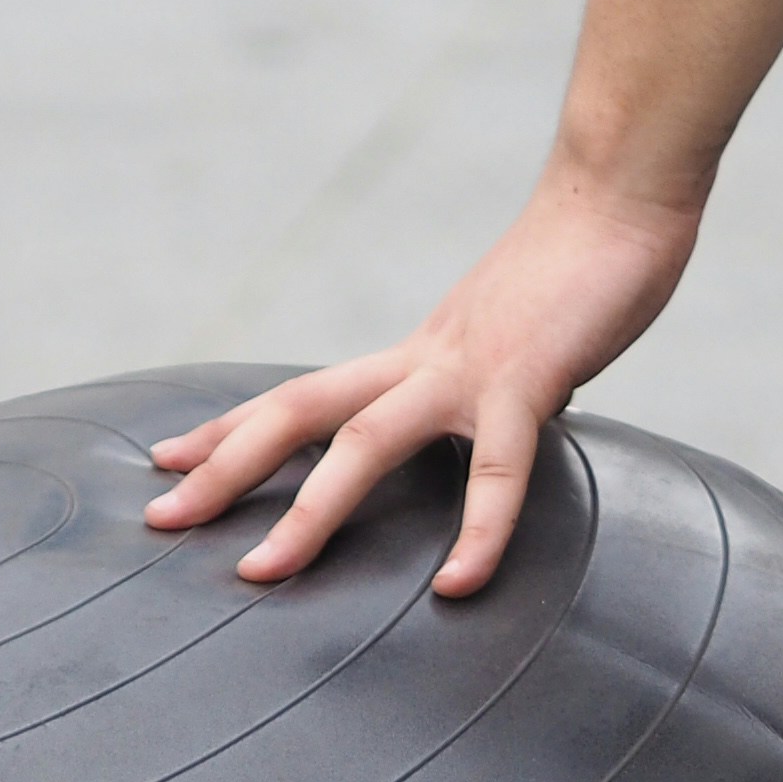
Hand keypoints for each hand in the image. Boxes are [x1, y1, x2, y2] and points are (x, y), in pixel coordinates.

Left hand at [145, 176, 701, 595]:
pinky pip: (496, 469)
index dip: (230, 428)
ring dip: (308, 514)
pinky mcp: (527, 380)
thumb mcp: (509, 339)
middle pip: (298, 413)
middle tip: (161, 518)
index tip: (169, 459)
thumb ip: (485, 389)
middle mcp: (422, 360)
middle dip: (224, 468)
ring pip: (365, 445)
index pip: (304, 395)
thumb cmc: (578, 269)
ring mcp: (468, 370)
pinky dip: (479, 533)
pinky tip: (458, 585)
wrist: (620, 196)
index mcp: (415, 354)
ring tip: (260, 576)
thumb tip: (491, 431)